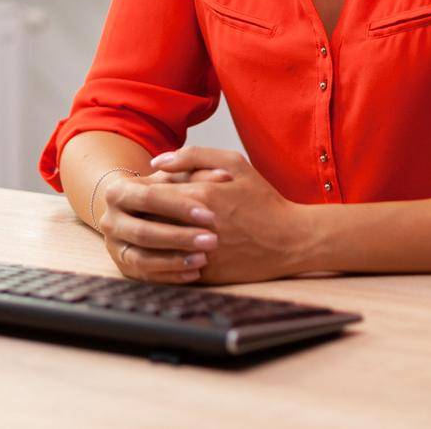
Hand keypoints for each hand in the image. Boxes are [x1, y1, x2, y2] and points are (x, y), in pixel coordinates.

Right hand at [96, 170, 227, 283]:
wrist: (134, 211)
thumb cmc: (161, 191)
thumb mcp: (174, 179)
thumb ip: (198, 174)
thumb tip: (225, 176)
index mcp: (117, 192)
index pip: (149, 198)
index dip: (180, 207)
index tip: (210, 215)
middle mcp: (110, 221)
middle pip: (144, 232)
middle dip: (179, 237)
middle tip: (212, 240)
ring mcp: (114, 246)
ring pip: (142, 258)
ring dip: (175, 260)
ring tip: (204, 258)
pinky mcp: (123, 267)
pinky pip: (146, 276)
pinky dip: (171, 275)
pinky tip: (195, 272)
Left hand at [148, 147, 315, 283]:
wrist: (291, 240)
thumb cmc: (262, 199)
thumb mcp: (234, 163)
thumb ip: (193, 156)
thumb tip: (156, 163)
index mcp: (201, 195)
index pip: (151, 193)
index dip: (141, 191)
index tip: (140, 190)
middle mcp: (197, 226)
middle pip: (149, 220)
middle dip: (141, 214)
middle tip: (139, 210)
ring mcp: (201, 253)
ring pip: (156, 247)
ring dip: (149, 238)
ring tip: (149, 229)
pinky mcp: (206, 274)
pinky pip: (171, 268)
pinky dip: (165, 259)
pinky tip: (166, 250)